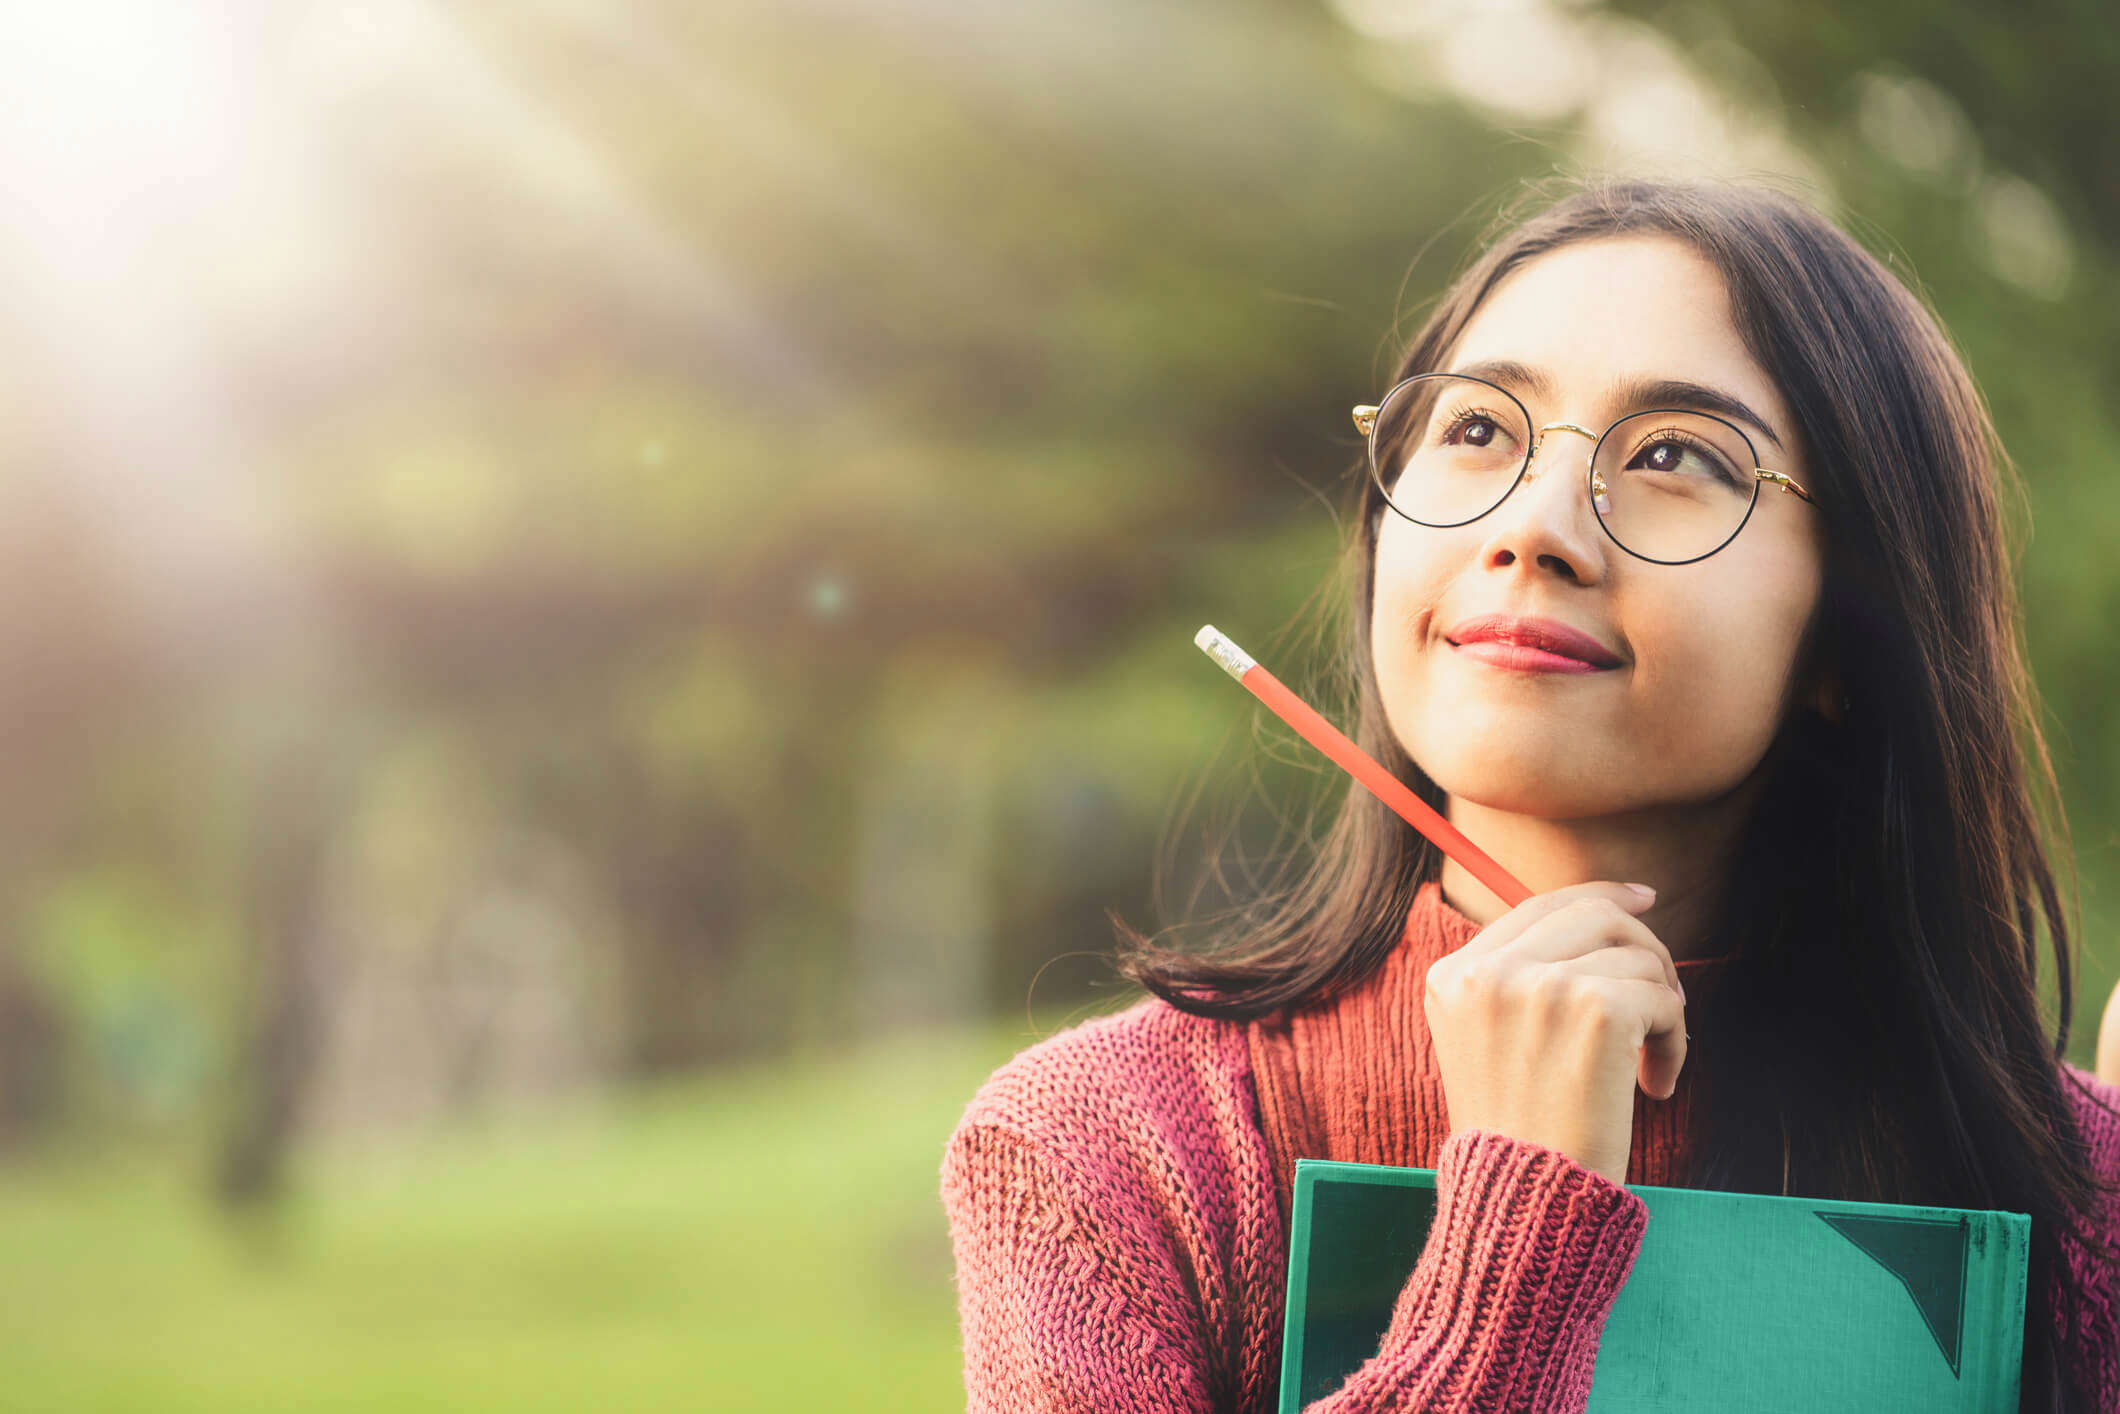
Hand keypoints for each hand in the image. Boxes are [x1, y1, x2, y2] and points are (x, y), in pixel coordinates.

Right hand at [1422, 880, 1687, 1185]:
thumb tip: (1606, 914)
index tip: (1644, 900)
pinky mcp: (1596, 1009)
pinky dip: (1676, 1041)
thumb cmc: (1517, 1134)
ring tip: (1652, 1061)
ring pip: (1637, 955)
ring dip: (1662, 1006)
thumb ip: (1519, 981)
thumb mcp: (1485, 1043)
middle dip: (1643, 947)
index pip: (1536, 905)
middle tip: (1666, 996)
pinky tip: (1656, 1085)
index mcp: (1454, 976)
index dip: (1598, 896)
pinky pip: (1664, 998)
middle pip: (1593, 912)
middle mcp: (1490, 971)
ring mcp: (1542, 986)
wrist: (1522, 1203)